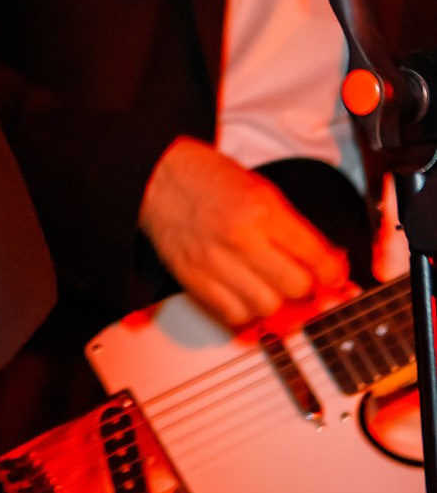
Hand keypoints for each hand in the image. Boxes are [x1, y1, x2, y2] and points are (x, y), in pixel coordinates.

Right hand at [138, 137, 348, 329]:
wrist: (159, 177)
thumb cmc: (209, 178)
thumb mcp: (262, 190)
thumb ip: (293, 229)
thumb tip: (325, 264)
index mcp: (261, 210)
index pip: (315, 257)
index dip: (333, 272)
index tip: (334, 276)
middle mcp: (240, 239)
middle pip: (295, 288)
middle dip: (307, 289)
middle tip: (305, 283)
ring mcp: (215, 263)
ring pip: (267, 308)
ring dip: (277, 303)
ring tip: (275, 290)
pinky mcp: (194, 280)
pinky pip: (232, 316)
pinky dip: (247, 314)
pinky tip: (249, 299)